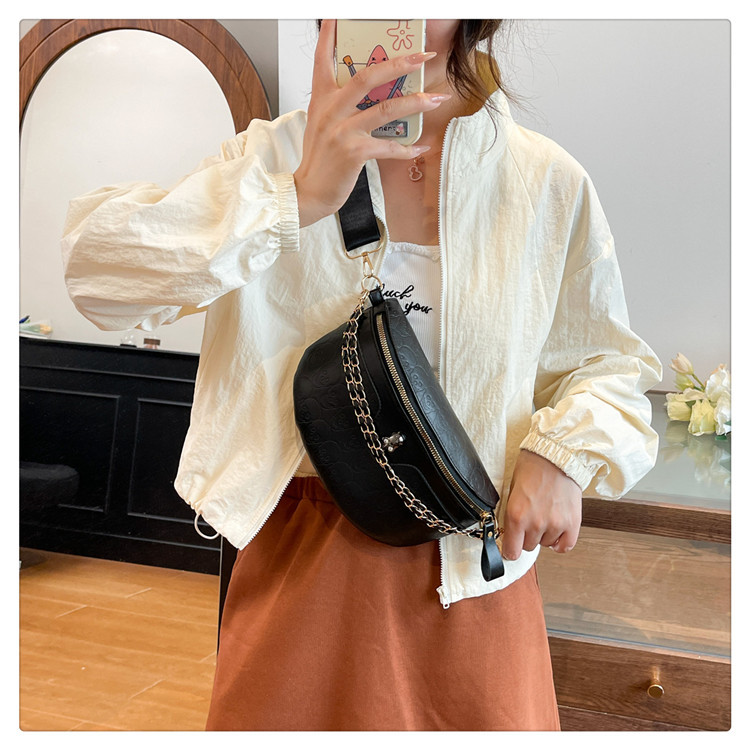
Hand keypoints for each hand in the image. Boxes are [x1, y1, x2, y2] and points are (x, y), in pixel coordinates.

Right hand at [293, 19, 449, 226]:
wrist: (310, 191)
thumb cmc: (320, 160)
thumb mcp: (322, 125)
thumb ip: (341, 106)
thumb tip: (372, 96)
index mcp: (322, 99)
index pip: (322, 59)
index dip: (331, 35)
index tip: (338, 15)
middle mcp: (331, 110)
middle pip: (367, 77)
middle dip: (399, 64)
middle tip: (422, 56)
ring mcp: (343, 131)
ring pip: (385, 109)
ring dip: (415, 103)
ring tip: (436, 99)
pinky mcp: (354, 152)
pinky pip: (389, 146)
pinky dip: (408, 148)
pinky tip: (421, 146)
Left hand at [501, 449, 582, 559]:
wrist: (555, 455)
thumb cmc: (532, 467)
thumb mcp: (511, 491)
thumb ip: (511, 514)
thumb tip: (509, 532)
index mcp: (516, 515)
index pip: (511, 551)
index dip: (509, 549)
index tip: (511, 547)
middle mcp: (535, 523)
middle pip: (528, 547)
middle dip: (526, 537)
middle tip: (529, 520)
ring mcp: (555, 524)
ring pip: (545, 544)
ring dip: (543, 535)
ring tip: (545, 516)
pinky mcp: (572, 523)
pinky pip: (565, 546)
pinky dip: (560, 542)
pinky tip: (556, 531)